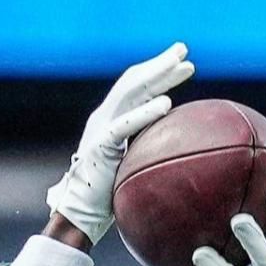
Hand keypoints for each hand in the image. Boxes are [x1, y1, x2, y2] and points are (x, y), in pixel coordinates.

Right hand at [46, 43, 194, 245]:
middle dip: (160, 65)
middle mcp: (103, 118)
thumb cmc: (108, 195)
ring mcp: (99, 129)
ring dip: (157, 77)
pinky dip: (146, 113)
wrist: (80, 214)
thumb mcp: (132, 163)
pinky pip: (124, 125)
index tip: (184, 65)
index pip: (136, 88)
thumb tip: (177, 147)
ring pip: (130, 93)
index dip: (159, 74)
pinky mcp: (99, 146)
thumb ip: (147, 148)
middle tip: (184, 51)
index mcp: (110, 120)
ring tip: (181, 66)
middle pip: (134, 83)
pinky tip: (166, 103)